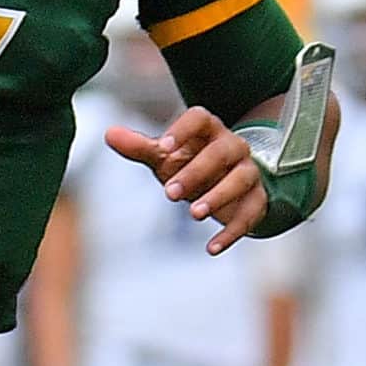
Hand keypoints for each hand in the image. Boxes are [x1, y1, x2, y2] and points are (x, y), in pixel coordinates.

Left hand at [104, 106, 267, 254]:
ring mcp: (248, 173)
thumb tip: (109, 134)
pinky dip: (232, 232)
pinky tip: (212, 247)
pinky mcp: (257, 200)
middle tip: (169, 192)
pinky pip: (250, 214)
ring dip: (218, 197)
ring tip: (193, 214)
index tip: (163, 145)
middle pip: (221, 152)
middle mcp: (233, 147)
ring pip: (241, 179)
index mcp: (209, 130)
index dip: (184, 128)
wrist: (226, 189)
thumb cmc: (190, 165)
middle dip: (196, 171)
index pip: (201, 118)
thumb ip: (139, 147)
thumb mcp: (165, 157)